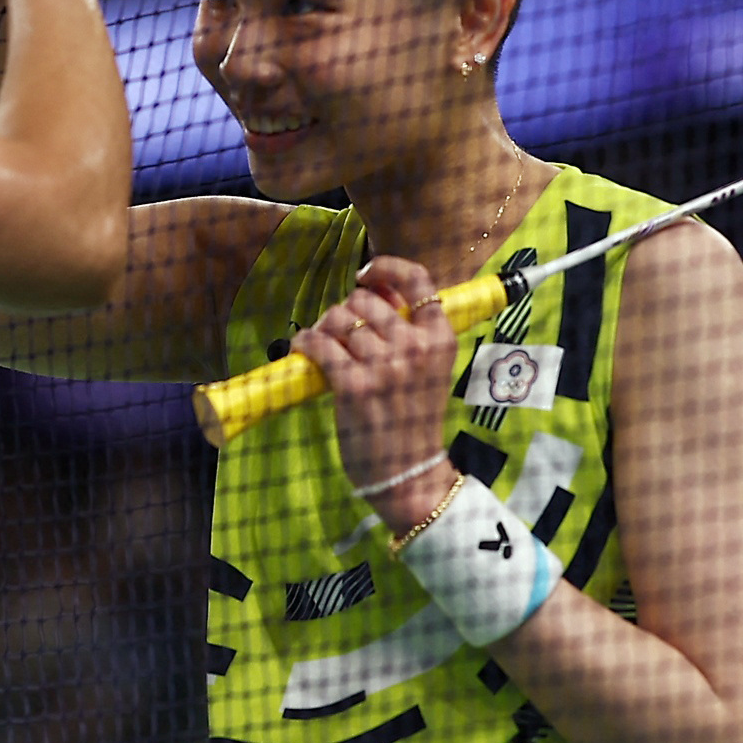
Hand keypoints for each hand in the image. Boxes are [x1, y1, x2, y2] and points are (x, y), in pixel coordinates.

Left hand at [297, 256, 462, 535]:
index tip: (367, 275)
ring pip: (340, 319)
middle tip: (340, 331)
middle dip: (347, 311)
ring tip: (324, 344)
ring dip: (325, 328)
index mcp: (440, 339)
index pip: (418, 280)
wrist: (410, 474)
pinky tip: (303, 347)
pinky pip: (320, 345)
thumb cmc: (414, 421)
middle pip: (366, 300)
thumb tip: (372, 293)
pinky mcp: (355, 386)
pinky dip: (305, 341)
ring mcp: (385, 366)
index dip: (387, 268)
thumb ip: (409, 333)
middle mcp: (415, 347)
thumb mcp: (430, 371)